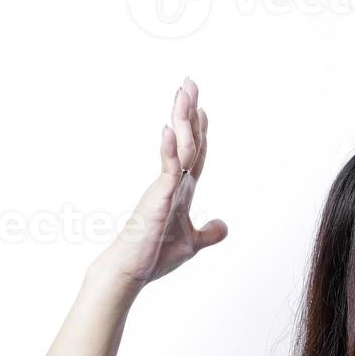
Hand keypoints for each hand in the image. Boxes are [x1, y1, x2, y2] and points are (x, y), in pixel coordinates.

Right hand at [94, 77, 227, 287]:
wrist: (131, 272)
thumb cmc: (153, 257)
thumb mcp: (192, 243)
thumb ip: (209, 233)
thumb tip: (223, 226)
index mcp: (181, 192)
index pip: (195, 155)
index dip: (200, 132)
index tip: (203, 109)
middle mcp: (173, 184)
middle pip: (186, 143)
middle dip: (189, 112)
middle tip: (189, 82)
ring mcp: (164, 189)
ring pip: (178, 149)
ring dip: (182, 120)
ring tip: (183, 92)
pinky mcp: (158, 199)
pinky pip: (168, 170)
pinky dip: (170, 150)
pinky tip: (171, 129)